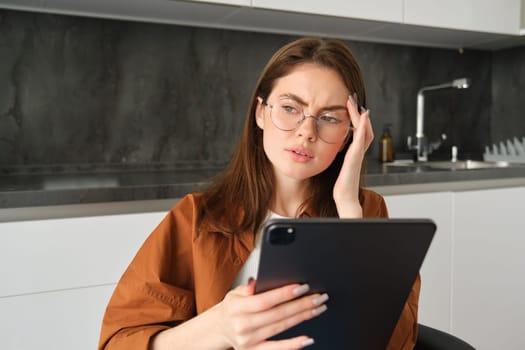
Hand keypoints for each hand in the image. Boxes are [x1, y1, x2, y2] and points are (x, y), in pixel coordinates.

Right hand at [217, 279, 327, 349]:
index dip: (285, 294)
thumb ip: (248, 287)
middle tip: (319, 297)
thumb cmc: (233, 308)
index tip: (303, 287)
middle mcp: (242, 325)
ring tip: (317, 309)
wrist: (220, 328)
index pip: (265, 300)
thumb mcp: (236, 293)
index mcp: (236, 307)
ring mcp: (248, 340)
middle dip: (301, 304)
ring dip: (302, 318)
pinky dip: (293, 344)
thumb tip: (257, 282)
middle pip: (277, 314)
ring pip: (281, 327)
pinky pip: (276, 349)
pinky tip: (307, 339)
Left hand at [333, 93, 373, 217]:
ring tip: (355, 104)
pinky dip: (363, 127)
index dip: (356, 119)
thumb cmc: (342, 185)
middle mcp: (358, 152)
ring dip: (360, 116)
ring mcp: (358, 154)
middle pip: (364, 128)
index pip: (358, 131)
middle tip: (352, 99)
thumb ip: (339, 155)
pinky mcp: (355, 157)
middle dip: (358, 113)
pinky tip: (363, 117)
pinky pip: (361, 140)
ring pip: (365, 131)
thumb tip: (333, 146)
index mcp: (354, 152)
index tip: (349, 106)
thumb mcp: (338, 165)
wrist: (345, 197)